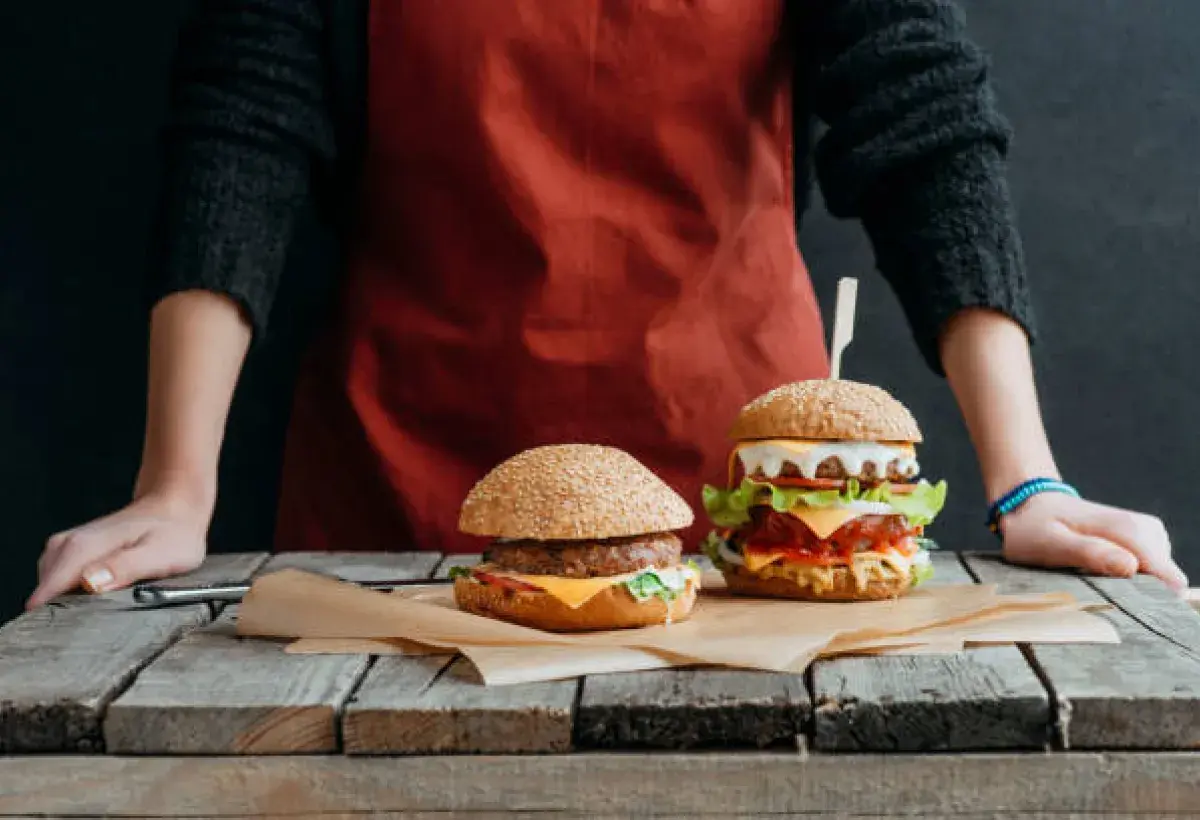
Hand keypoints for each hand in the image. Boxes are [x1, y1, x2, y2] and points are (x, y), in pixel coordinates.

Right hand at [27, 491, 208, 608]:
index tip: (75, 634)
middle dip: (64, 613)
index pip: (48, 591)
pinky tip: (97, 599)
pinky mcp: (69, 553)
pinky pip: (57, 583)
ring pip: (50, 590)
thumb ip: (125, 568)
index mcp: (83, 547)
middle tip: (99, 625)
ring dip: (68, 604)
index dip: (56, 617)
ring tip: (103, 611)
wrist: (174, 510)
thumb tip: (90, 582)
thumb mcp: (159, 555)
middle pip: (46, 594)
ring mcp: (65, 548)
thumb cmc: (172, 535)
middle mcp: (66, 545)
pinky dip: (72, 595)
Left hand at [1000, 492, 1187, 590]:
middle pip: (1165, 582)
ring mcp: (1146, 535)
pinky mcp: (1142, 542)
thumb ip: (1090, 553)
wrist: (1030, 506)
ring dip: (1128, 587)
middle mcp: (1146, 529)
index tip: (1116, 602)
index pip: (1167, 576)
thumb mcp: (1050, 542)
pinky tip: (1098, 573)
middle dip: (1135, 594)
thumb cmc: (1035, 527)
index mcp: (1127, 529)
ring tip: (1089, 576)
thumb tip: (1130, 567)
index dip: (1149, 599)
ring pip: (1158, 579)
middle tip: (1091, 586)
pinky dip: (1127, 580)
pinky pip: (1149, 573)